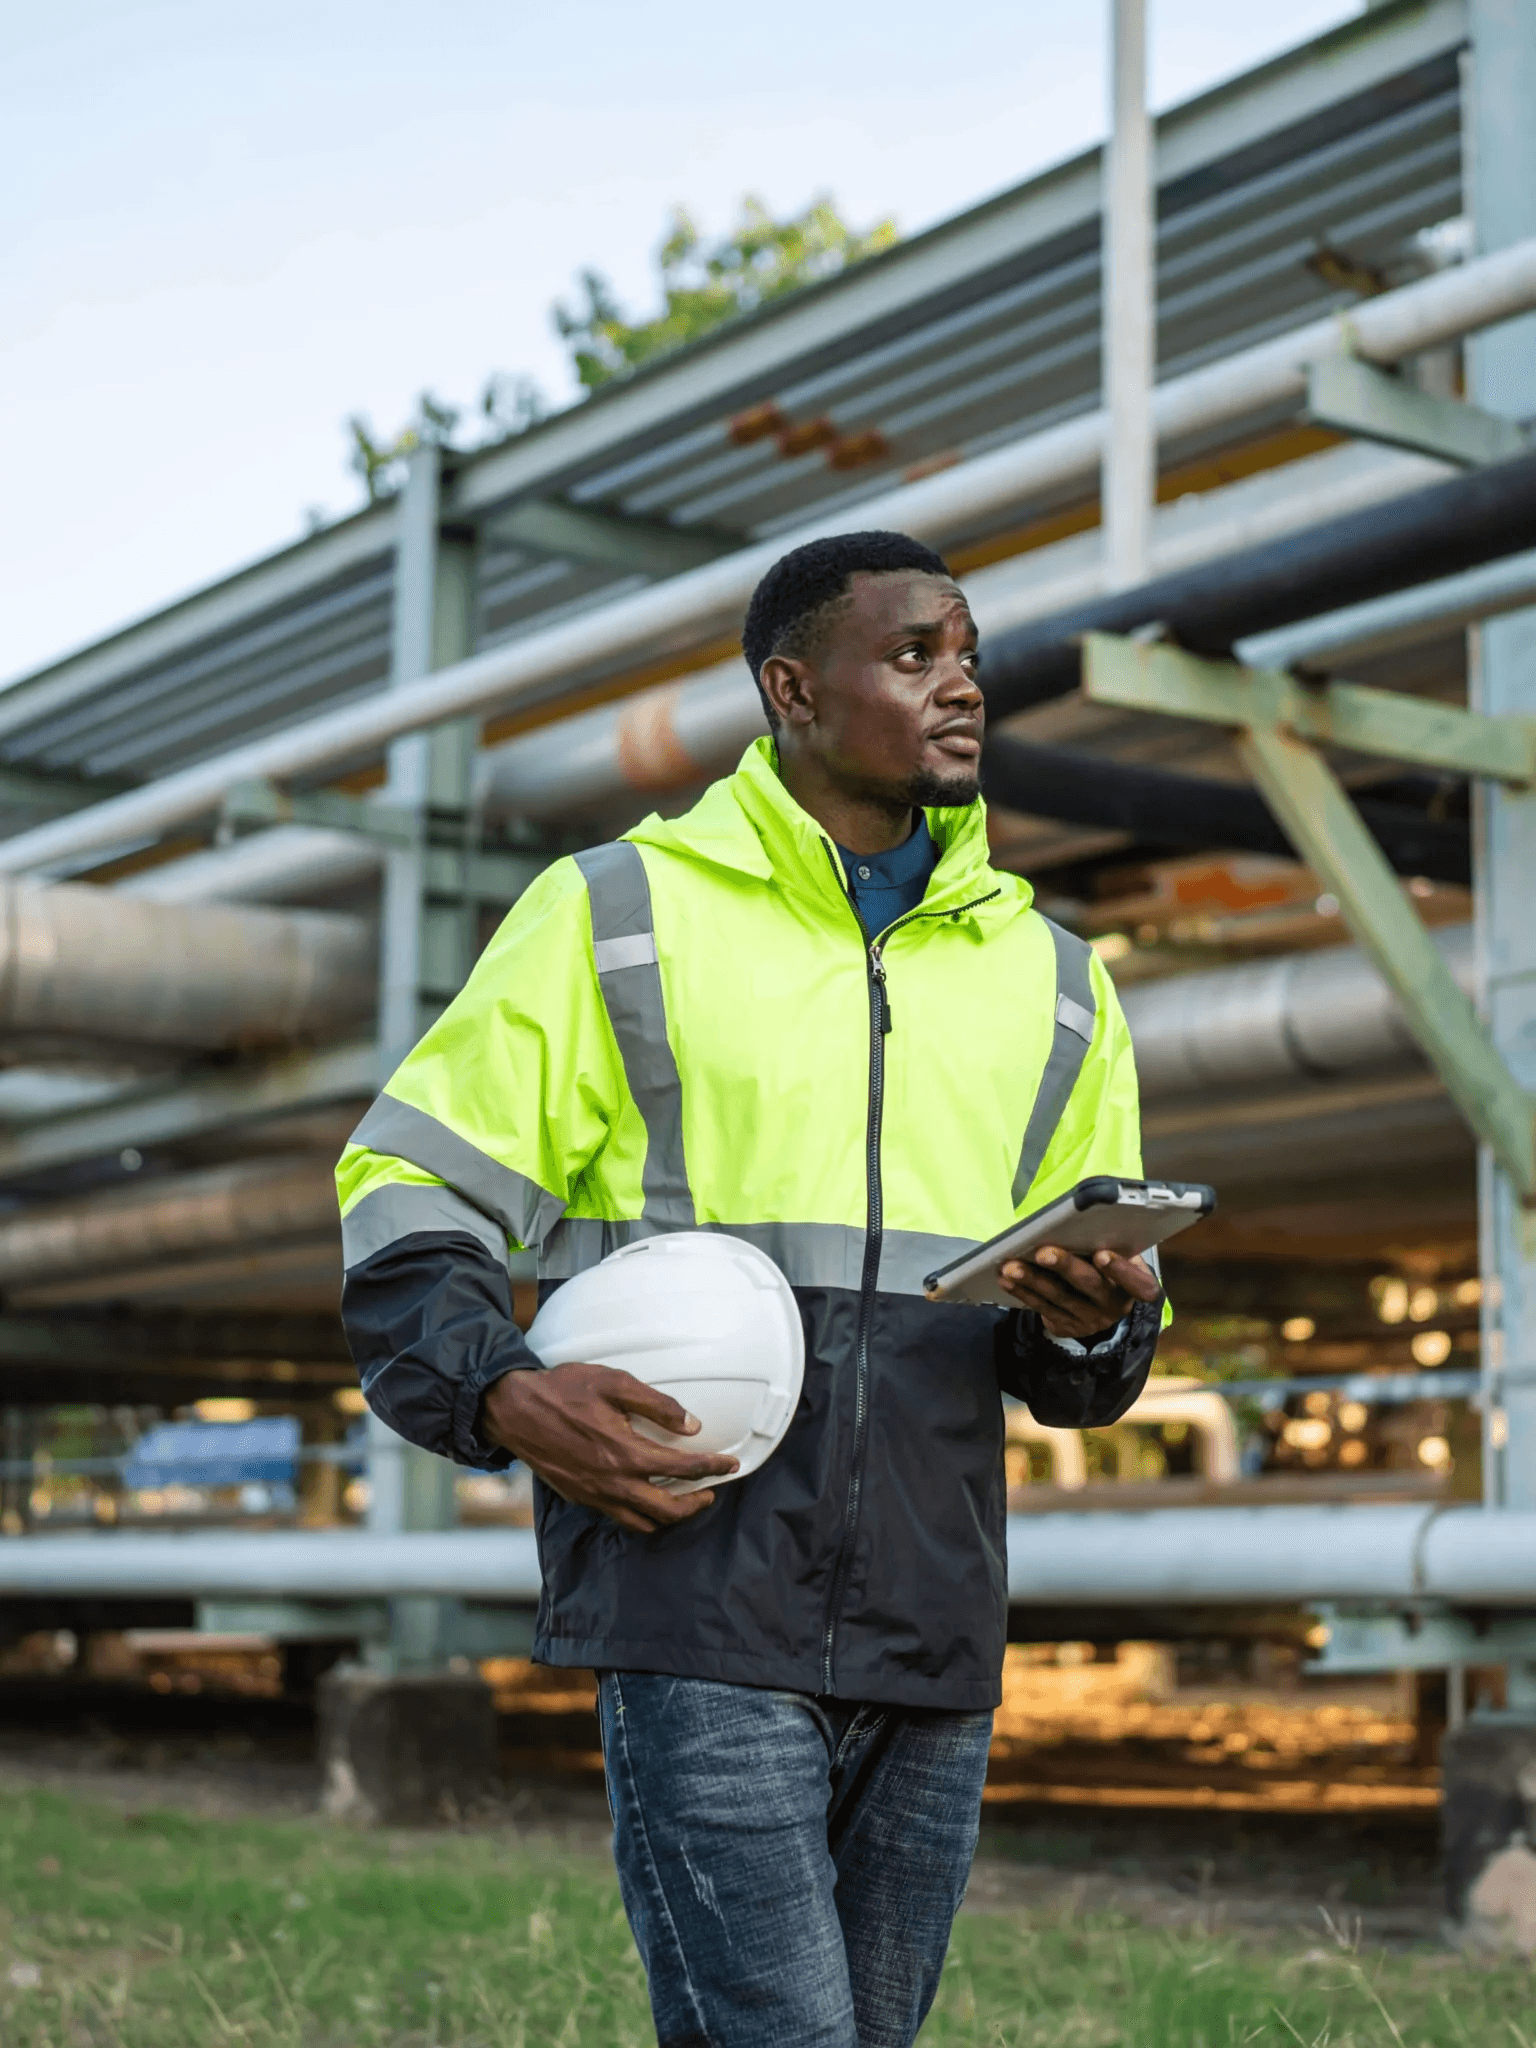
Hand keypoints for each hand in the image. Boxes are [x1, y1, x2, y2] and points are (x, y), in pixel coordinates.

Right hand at [480, 1360, 738, 1533]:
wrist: (514, 1409)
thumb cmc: (563, 1390)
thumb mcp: (614, 1383)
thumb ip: (657, 1405)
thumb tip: (691, 1425)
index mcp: (625, 1453)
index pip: (682, 1470)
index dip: (712, 1467)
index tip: (730, 1464)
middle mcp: (612, 1483)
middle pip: (668, 1510)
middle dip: (696, 1503)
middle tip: (712, 1490)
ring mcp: (595, 1495)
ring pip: (643, 1522)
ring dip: (670, 1515)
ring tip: (684, 1500)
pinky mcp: (580, 1497)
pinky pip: (619, 1518)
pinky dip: (641, 1515)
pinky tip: (646, 1498)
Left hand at [996, 1246, 1159, 1343]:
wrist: (1098, 1303)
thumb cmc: (1106, 1265)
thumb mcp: (1118, 1253)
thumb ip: (1108, 1241)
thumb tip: (1076, 1221)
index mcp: (1136, 1284)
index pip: (1140, 1284)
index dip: (1122, 1270)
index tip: (1102, 1254)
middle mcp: (1115, 1306)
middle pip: (1090, 1285)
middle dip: (1064, 1267)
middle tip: (1042, 1252)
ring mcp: (1091, 1320)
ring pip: (1060, 1298)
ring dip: (1033, 1280)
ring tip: (1011, 1266)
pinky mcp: (1068, 1327)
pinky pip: (1043, 1309)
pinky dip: (1023, 1292)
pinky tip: (1006, 1279)